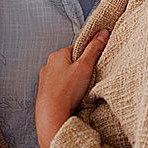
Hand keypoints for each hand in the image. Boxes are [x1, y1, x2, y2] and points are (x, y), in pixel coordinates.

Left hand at [35, 29, 109, 147]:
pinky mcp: (45, 92)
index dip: (88, 56)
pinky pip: (60, 86)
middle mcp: (48, 65)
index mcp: (57, 55)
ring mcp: (45, 79)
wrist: (52, 114)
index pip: (77, 48)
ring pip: (65, 75)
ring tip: (81, 89)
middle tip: (89, 77)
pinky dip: (67, 90)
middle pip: (71, 62)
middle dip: (81, 68)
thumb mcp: (85, 66)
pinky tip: (72, 97)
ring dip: (73, 80)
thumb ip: (94, 49)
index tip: (94, 64)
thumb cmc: (67, 90)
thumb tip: (102, 32)